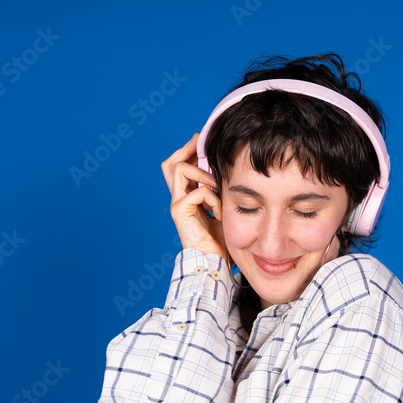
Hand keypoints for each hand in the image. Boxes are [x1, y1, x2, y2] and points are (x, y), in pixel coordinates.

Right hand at [161, 132, 229, 263]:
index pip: (181, 166)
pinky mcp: (179, 212)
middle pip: (170, 163)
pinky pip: (197, 192)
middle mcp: (179, 198)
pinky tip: (219, 212)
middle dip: (186, 149)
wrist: (215, 261)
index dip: (189, 151)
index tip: (203, 140)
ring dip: (203, 174)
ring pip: (179, 169)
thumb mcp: (224, 206)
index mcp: (188, 196)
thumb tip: (232, 168)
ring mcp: (177, 204)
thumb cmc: (222, 238)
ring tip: (216, 186)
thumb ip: (222, 190)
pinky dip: (212, 198)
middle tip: (201, 142)